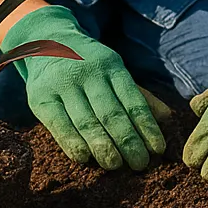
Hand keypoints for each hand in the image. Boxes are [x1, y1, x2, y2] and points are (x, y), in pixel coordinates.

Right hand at [1, 6, 166, 169]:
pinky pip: (59, 126)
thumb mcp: (114, 71)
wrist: (45, 42)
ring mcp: (62, 84)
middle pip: (111, 113)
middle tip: (140, 164)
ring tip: (116, 166)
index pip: (133, 100)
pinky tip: (85, 159)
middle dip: (128, 141)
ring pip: (86, 122)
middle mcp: (87, 73)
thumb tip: (166, 118)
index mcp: (111, 65)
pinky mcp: (40, 97)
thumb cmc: (89, 65)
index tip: (158, 149)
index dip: (147, 126)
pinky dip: (73, 144)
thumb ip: (139, 95)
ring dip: (103, 147)